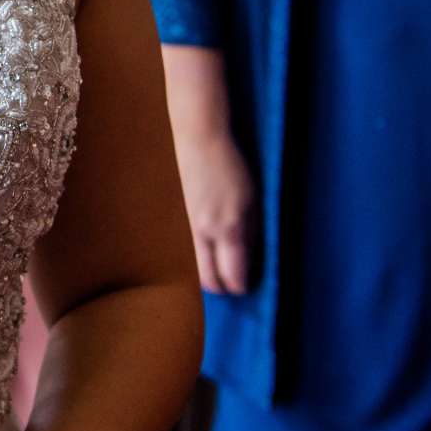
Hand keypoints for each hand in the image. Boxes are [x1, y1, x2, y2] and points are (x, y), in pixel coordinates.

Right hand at [174, 131, 254, 293]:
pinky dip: (196, 257)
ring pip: (193, 267)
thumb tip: (251, 258)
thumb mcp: (254, 199)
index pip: (233, 275)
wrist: (198, 141)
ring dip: (206, 274)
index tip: (247, 284)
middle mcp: (204, 233)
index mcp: (228, 228)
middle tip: (233, 283)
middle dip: (221, 288)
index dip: (241, 286)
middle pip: (208, 280)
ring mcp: (186, 227)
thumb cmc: (231, 167)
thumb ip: (252, 232)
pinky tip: (205, 249)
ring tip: (219, 266)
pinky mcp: (176, 219)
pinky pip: (186, 249)